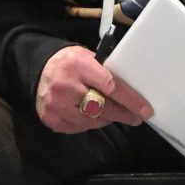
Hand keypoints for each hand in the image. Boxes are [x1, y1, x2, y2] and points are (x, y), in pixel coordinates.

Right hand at [34, 45, 154, 135]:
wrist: (38, 70)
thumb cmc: (70, 63)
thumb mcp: (88, 57)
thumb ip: (106, 72)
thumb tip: (132, 91)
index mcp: (78, 65)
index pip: (110, 86)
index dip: (130, 100)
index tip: (145, 110)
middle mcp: (65, 86)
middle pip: (103, 107)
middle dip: (123, 114)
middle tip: (136, 117)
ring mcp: (56, 105)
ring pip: (92, 121)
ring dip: (106, 119)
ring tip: (112, 113)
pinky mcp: (51, 119)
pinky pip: (79, 128)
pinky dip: (89, 123)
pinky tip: (91, 115)